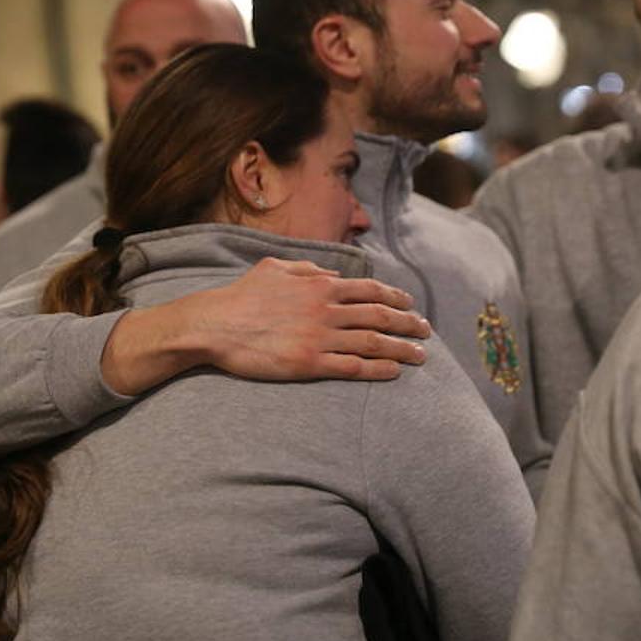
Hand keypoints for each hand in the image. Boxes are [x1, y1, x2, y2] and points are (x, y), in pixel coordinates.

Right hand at [103, 257, 430, 394]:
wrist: (215, 325)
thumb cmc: (241, 296)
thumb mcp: (274, 267)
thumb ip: (307, 269)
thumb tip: (331, 274)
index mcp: (319, 285)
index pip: (369, 289)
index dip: (395, 296)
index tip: (410, 305)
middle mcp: (325, 309)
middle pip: (379, 315)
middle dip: (407, 323)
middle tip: (426, 332)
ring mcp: (318, 338)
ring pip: (372, 342)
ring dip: (401, 348)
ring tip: (420, 356)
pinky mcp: (308, 364)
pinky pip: (351, 367)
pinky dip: (377, 369)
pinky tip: (393, 372)